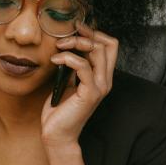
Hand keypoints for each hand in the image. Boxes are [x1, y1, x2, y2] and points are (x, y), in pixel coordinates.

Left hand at [41, 22, 117, 148]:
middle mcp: (105, 80)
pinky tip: (55, 59)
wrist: (57, 134)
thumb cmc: (60, 111)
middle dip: (85, 34)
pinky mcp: (90, 93)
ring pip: (97, 51)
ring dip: (75, 43)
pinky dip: (67, 58)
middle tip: (65, 36)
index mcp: (102, 76)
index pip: (110, 45)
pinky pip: (83, 66)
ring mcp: (99, 87)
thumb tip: (68, 48)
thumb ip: (73, 67)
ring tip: (59, 46)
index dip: (94, 33)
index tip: (75, 29)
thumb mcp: (67, 82)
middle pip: (107, 44)